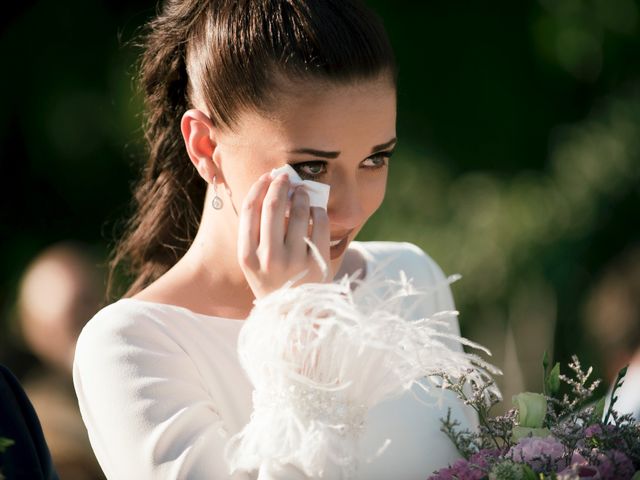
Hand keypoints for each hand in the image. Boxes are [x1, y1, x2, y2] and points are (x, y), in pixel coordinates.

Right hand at [237, 172, 329, 299]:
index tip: (267, 177)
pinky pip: (320, 224)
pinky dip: (318, 210)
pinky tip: (315, 208)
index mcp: (247, 256)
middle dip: (281, 184)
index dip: (259, 187)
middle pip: (273, 206)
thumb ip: (256, 232)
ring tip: (302, 191)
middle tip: (286, 176)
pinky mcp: (318, 262)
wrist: (293, 314)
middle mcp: (269, 258)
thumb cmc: (271, 280)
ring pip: (299, 211)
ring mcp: (295, 261)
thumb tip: (269, 189)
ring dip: (301, 194)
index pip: (250, 209)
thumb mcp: (253, 262)